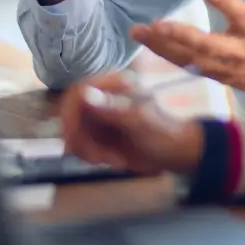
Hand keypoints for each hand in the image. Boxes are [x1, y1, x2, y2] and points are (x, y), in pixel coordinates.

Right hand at [60, 73, 202, 174]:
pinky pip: (79, 144)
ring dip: (87, 151)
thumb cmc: (163, 133)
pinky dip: (90, 156)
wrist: (174, 154)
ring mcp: (100, 115)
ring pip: (72, 132)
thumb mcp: (138, 121)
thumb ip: (112, 107)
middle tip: (98, 158)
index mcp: (116, 83)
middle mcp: (104, 96)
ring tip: (112, 160)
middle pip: (70, 115)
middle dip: (80, 140)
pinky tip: (111, 160)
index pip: (77, 91)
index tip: (76, 138)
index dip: (70, 116)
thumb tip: (84, 92)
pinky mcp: (98, 133)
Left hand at [130, 0, 244, 117]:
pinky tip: (148, 44)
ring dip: (164, 46)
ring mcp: (227, 65)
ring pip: (191, 57)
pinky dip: (168, 57)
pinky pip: (189, 67)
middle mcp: (240, 48)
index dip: (226, 3)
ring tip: (139, 30)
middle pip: (208, 44)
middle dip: (181, 36)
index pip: (240, 13)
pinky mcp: (218, 76)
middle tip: (157, 24)